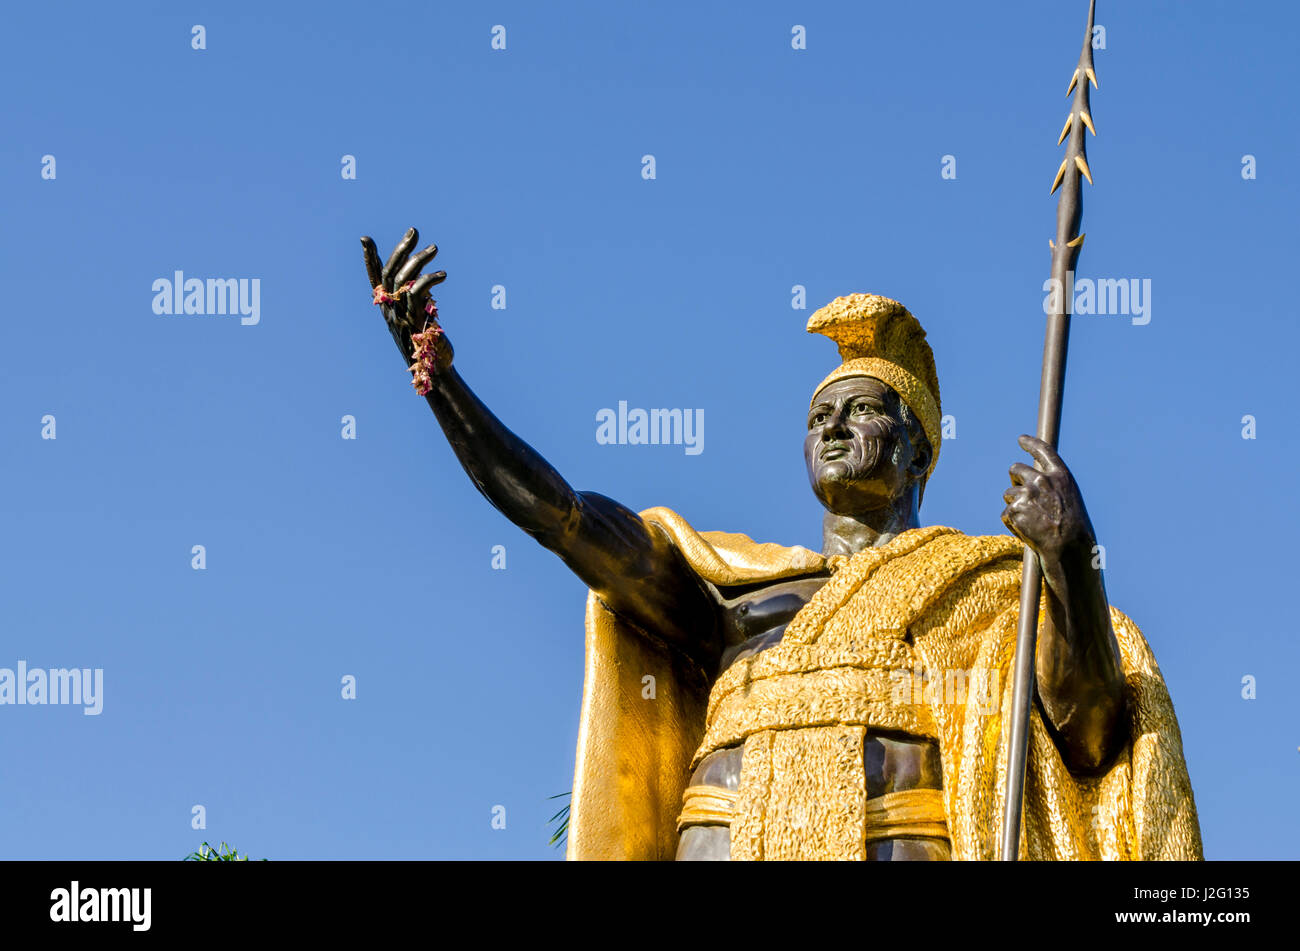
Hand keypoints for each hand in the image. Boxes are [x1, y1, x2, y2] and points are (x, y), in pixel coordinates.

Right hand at [360, 227, 452, 374]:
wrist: (436, 370)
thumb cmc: (428, 342)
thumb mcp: (418, 315)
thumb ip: (415, 296)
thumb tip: (419, 275)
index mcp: (386, 307)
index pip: (374, 278)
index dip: (368, 259)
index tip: (364, 239)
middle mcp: (389, 309)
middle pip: (389, 272)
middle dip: (401, 249)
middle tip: (414, 231)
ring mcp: (400, 315)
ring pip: (402, 279)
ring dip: (419, 259)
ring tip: (434, 249)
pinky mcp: (415, 320)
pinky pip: (417, 292)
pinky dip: (429, 279)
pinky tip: (442, 274)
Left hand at [1001, 435, 1094, 576]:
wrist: (1067, 548)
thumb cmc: (1073, 528)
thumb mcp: (1068, 499)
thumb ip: (1052, 486)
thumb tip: (1032, 480)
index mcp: (1060, 476)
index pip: (1043, 451)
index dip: (1030, 443)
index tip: (1022, 439)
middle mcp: (1041, 480)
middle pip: (1015, 469)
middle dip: (1014, 479)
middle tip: (1019, 492)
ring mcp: (1026, 494)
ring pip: (1009, 494)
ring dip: (1014, 505)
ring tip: (1032, 521)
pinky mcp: (1013, 510)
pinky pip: (1006, 513)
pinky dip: (1012, 523)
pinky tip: (1027, 531)